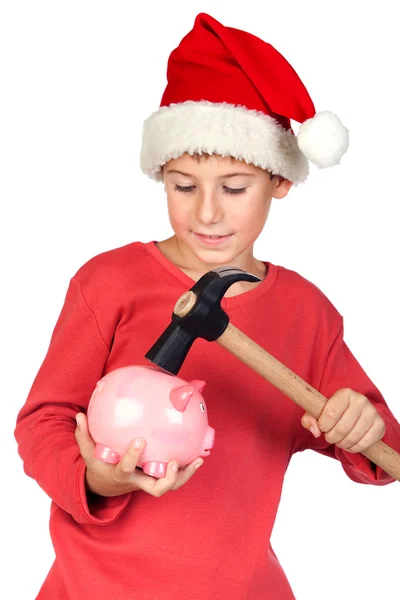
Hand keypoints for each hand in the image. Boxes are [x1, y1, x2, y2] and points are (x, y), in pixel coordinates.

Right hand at [75, 413, 203, 497]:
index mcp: (120, 474)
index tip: (140, 440)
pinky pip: (175, 480)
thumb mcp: (89, 452)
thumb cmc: (99, 465)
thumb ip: (84, 434)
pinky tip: (198, 457)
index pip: (126, 468)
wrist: (105, 486)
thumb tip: (79, 415)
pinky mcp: (157, 480)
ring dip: (184, 476)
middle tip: (173, 462)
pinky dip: (187, 471)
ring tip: (197, 460)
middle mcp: (137, 482)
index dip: (133, 456)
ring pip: (170, 486)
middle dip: (166, 478)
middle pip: (155, 489)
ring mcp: (148, 482)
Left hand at [301, 388, 385, 452]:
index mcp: (345, 393)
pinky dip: (353, 448)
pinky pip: (364, 443)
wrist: (358, 413)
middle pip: (341, 428)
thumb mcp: (319, 412)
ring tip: (338, 441)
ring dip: (342, 444)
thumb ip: (309, 419)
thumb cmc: (335, 412)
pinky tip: (349, 444)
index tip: (322, 428)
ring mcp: (372, 413)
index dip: (323, 426)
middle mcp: (360, 400)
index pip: (330, 414)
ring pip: (353, 437)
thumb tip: (315, 431)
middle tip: (329, 437)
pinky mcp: (380, 425)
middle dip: (331, 437)